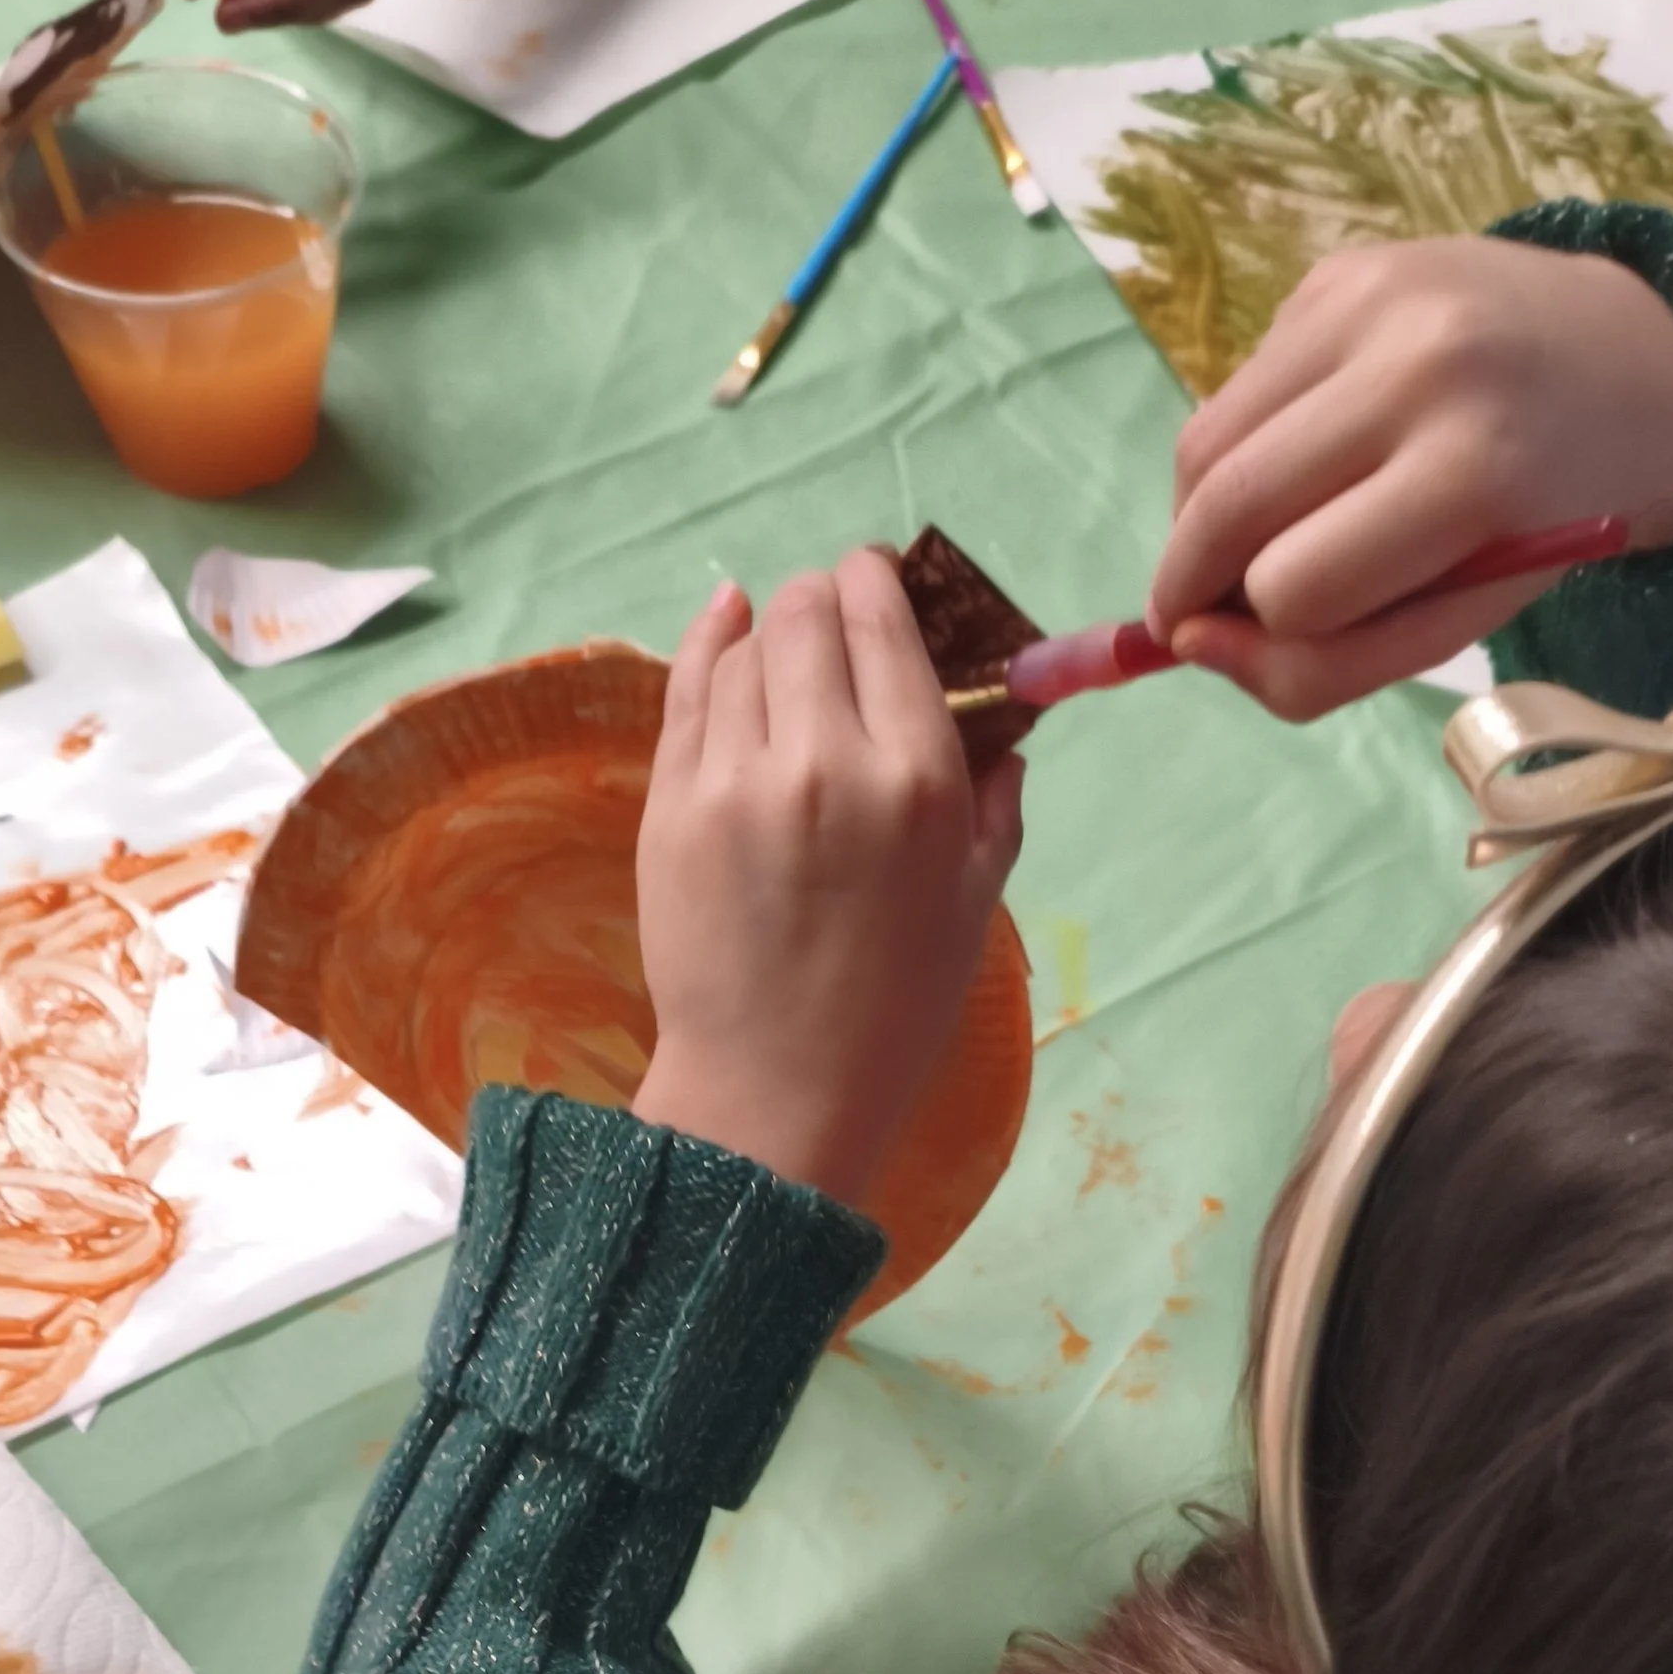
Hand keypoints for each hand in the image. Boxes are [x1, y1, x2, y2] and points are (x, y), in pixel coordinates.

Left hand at [632, 555, 1025, 1207]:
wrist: (774, 1091)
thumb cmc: (892, 1010)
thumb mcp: (974, 903)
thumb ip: (994, 802)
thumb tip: (1001, 731)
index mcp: (916, 779)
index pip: (883, 619)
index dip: (875, 582)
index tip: (875, 585)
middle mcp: (826, 759)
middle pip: (806, 611)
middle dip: (821, 599)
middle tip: (829, 620)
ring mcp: (736, 779)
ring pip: (744, 645)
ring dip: (767, 633)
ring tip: (783, 653)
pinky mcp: (670, 806)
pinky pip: (685, 691)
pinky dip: (706, 648)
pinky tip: (722, 626)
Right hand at [1147, 236, 1672, 721]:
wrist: (1636, 358)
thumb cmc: (1550, 519)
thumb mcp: (1462, 624)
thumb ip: (1323, 665)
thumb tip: (1186, 644)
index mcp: (1474, 473)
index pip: (1293, 588)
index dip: (1266, 637)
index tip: (1259, 649)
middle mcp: (1418, 366)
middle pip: (1225, 506)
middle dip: (1189, 581)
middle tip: (1200, 613)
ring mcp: (1371, 301)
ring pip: (1204, 445)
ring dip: (1201, 518)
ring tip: (1255, 539)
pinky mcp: (1336, 273)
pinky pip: (1235, 391)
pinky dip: (1243, 448)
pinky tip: (1310, 451)